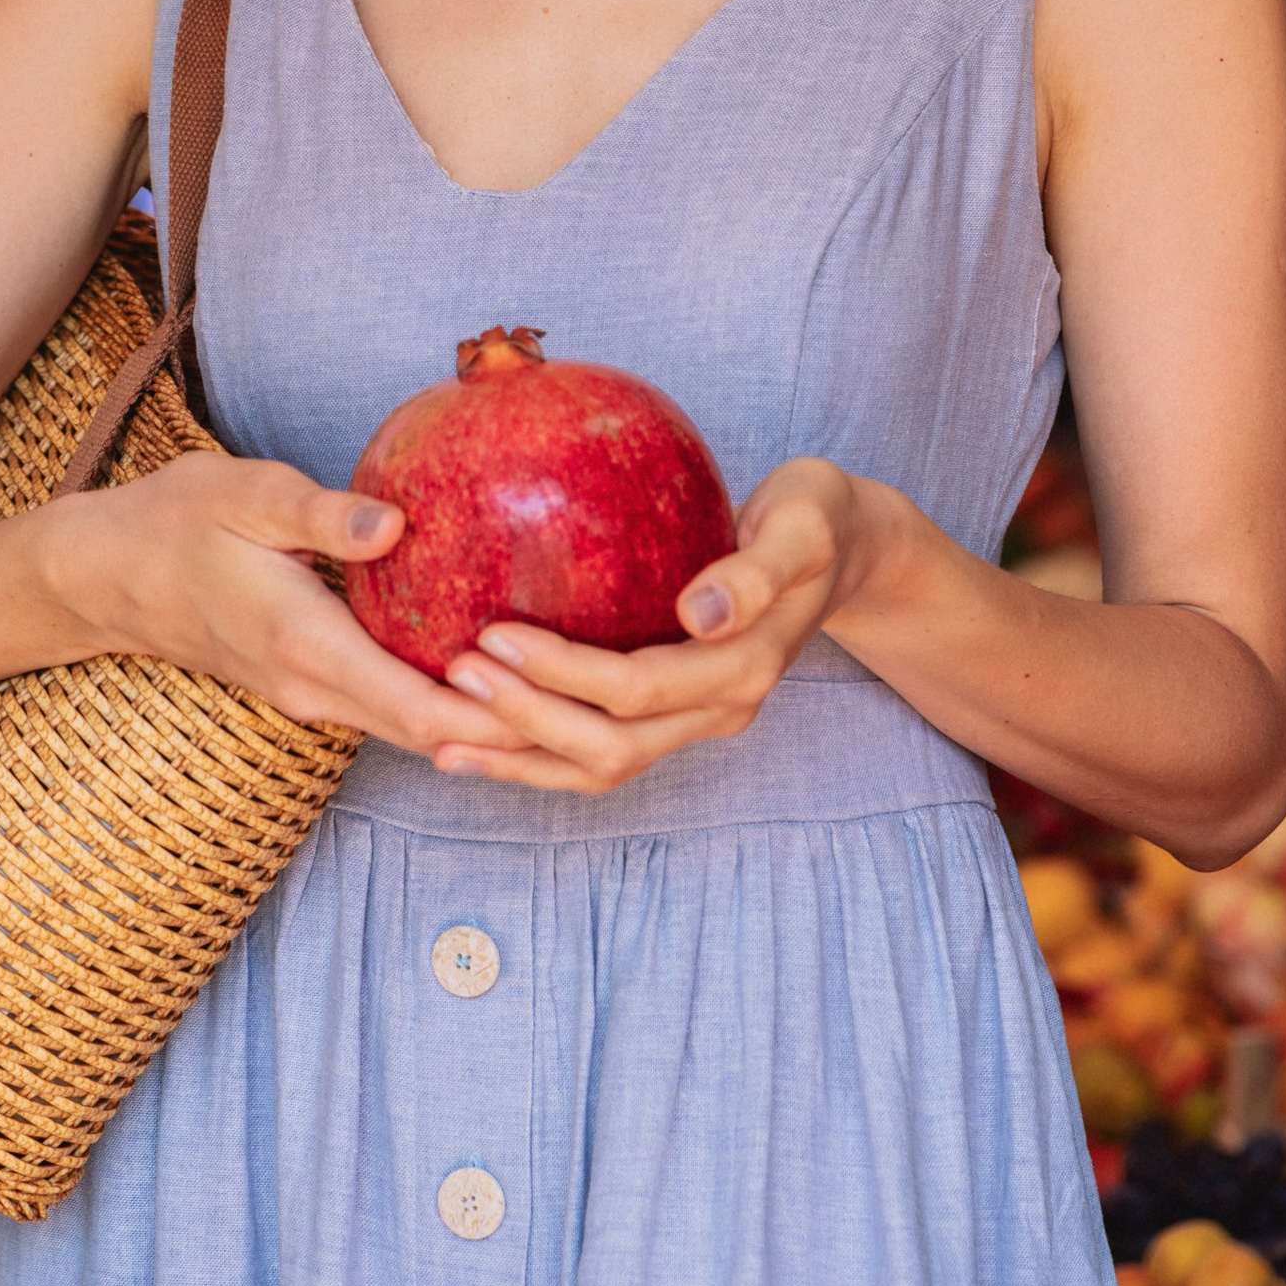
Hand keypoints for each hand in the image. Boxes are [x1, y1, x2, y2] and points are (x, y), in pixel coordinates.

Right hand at [40, 451, 523, 766]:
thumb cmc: (173, 522)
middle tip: (598, 707)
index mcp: (305, 646)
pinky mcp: (312, 684)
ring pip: (415, 731)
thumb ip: (321, 512)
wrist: (104, 574)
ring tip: (569, 698)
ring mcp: (311, 696)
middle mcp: (314, 688)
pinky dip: (448, 704)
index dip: (493, 714)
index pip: (418, 708)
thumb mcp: (241, 493)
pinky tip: (498, 669)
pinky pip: (393, 708)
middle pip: (432, 736)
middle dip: (512, 732)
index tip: (562, 697)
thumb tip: (397, 522)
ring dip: (483, 725)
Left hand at [424, 457, 886, 795]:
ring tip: (442, 740)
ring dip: (523, 758)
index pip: (639, 688)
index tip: (492, 634)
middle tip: (454, 675)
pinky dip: (537, 758)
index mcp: (745, 665)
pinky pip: (600, 754)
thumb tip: (701, 612)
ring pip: (601, 768)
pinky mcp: (673, 718)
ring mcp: (696, 722)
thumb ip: (759, 567)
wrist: (842, 552)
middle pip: (611, 745)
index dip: (563, 672)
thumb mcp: (805, 522)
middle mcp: (720, 709)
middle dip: (527, 720)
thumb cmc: (815, 517)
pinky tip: (477, 743)